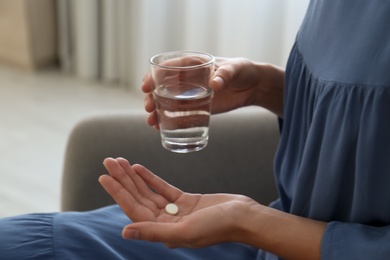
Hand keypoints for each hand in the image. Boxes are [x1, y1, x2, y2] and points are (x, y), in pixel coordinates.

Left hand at [99, 157, 257, 247]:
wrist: (243, 216)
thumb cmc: (217, 226)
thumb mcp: (184, 231)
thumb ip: (153, 231)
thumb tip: (125, 233)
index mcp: (162, 232)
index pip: (133, 209)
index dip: (118, 192)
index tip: (104, 177)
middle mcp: (165, 222)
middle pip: (138, 198)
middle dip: (122, 180)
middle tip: (109, 162)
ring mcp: (175, 211)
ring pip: (148, 191)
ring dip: (134, 177)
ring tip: (120, 161)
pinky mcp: (185, 201)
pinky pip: (162, 188)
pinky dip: (150, 178)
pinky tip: (139, 168)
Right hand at [142, 57, 283, 127]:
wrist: (253, 87)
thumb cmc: (243, 71)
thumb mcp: (235, 69)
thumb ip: (225, 74)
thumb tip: (214, 83)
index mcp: (192, 64)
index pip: (167, 68)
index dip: (153, 76)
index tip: (146, 86)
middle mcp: (187, 79)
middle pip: (162, 87)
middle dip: (151, 97)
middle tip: (148, 107)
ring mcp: (190, 94)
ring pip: (167, 101)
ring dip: (156, 110)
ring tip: (151, 122)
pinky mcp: (197, 107)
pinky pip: (179, 113)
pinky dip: (169, 120)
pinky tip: (161, 128)